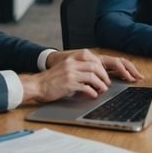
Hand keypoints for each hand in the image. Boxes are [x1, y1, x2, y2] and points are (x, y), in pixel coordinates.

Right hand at [23, 49, 142, 103]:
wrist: (37, 86)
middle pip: (97, 66)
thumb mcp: (68, 69)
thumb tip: (99, 77)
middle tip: (107, 84)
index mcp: (75, 57)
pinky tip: (92, 95)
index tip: (113, 73)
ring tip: (101, 90)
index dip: (107, 67)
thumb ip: (83, 70)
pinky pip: (86, 87)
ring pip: (93, 75)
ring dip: (100, 84)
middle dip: (105, 76)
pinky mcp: (69, 83)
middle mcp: (73, 62)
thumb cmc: (53, 80)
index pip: (96, 59)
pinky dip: (92, 92)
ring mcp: (71, 72)